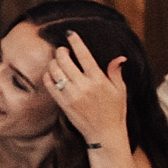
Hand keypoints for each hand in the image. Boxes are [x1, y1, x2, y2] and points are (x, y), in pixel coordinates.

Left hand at [43, 32, 129, 147]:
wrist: (105, 134)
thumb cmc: (115, 111)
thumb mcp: (120, 90)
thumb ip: (115, 72)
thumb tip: (119, 57)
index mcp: (99, 80)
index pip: (85, 56)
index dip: (76, 42)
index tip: (70, 33)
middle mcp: (83, 86)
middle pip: (64, 60)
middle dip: (61, 51)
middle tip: (63, 50)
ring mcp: (71, 95)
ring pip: (54, 71)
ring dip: (53, 62)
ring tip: (57, 61)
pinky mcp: (62, 103)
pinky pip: (49, 85)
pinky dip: (47, 76)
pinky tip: (52, 74)